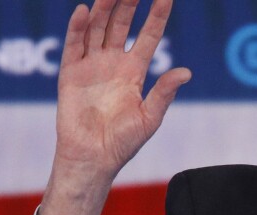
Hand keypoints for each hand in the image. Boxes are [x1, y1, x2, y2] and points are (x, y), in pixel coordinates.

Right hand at [40, 0, 190, 214]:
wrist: (94, 157)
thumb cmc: (123, 143)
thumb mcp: (150, 117)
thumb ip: (164, 92)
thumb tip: (186, 73)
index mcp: (134, 72)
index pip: (149, 37)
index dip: (156, 17)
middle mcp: (113, 64)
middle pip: (121, 25)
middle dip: (128, 3)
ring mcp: (90, 66)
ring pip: (98, 29)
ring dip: (104, 8)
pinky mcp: (70, 73)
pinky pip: (75, 45)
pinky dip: (79, 28)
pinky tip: (85, 10)